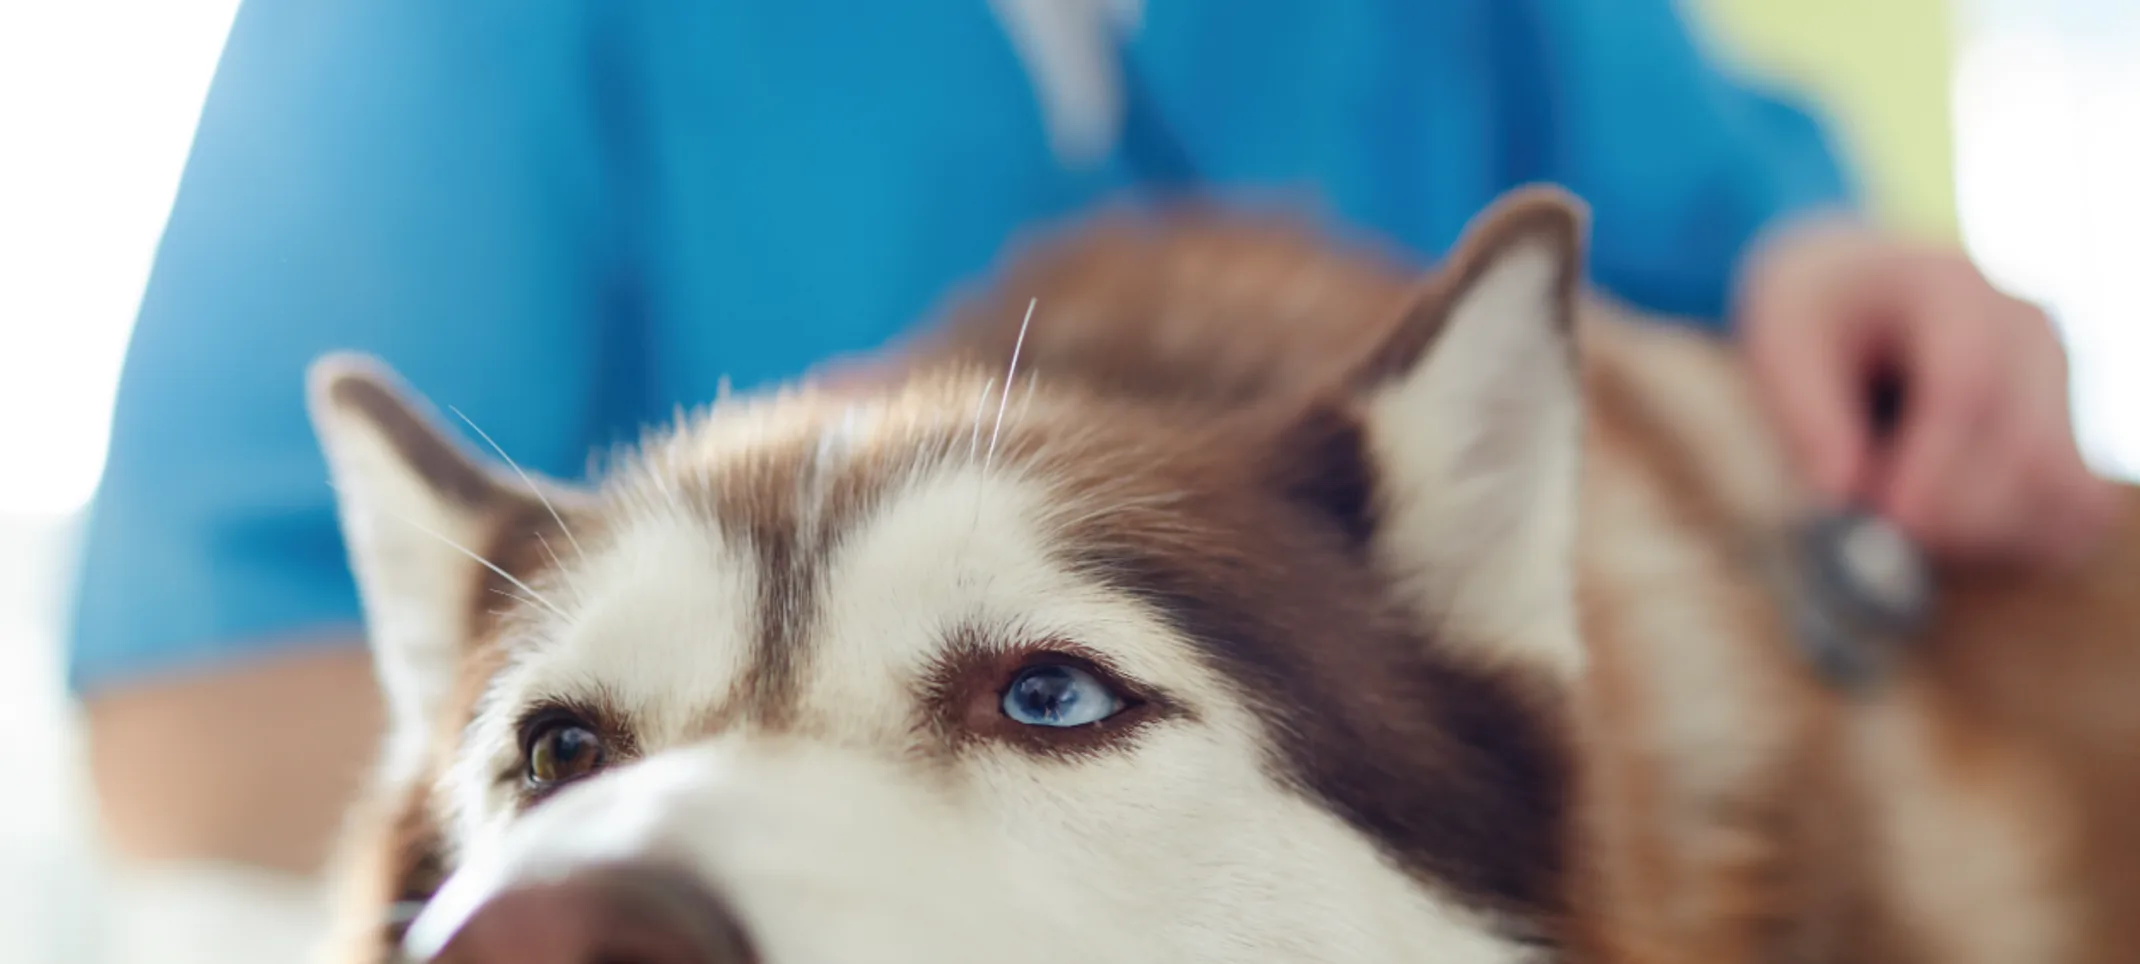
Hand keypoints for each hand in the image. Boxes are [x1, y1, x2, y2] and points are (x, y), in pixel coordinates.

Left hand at [1736, 215, 2119, 566]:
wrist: (1857, 284)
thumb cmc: (1815, 313)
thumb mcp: (1781, 342)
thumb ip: (1808, 417)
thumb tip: (1844, 496)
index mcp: (1952, 291)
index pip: (1968, 386)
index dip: (1933, 466)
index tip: (1889, 520)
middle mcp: (2026, 333)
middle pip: (2028, 449)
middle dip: (1954, 515)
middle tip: (1880, 538)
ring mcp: (2057, 382)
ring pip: (2065, 491)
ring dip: (1987, 538)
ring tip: (1908, 531)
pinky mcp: (2065, 430)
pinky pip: (2077, 511)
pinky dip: (2022, 543)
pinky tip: (1953, 540)